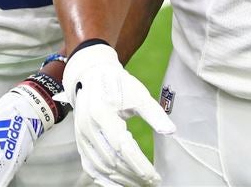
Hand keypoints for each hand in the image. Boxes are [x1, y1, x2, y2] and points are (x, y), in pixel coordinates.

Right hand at [61, 44, 174, 186]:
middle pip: (112, 160)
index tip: (155, 176)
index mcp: (102, 113)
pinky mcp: (79, 142)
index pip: (122, 146)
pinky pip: (90, 167)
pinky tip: (120, 184)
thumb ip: (154, 113)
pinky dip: (105, 180)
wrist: (91, 75)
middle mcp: (88, 127)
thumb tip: (171, 131)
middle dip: (134, 175)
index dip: (139, 165)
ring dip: (122, 180)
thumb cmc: (117, 83)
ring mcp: (81, 136)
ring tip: (140, 184)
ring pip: (101, 167)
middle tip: (152, 182)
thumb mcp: (138, 94)